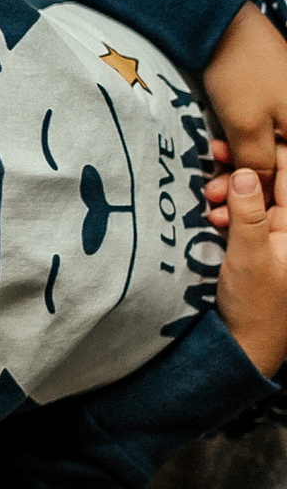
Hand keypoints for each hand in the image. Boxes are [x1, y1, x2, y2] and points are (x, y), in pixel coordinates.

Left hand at [200, 0, 286, 190]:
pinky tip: (218, 158)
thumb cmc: (241, 74)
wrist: (226, 25)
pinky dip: (243, 152)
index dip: (269, 202)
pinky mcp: (275, 106)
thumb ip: (260, 166)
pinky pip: (264, 138)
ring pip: (272, 155)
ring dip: (243, 174)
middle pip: (284, 169)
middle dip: (251, 190)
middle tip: (214, 203)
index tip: (237, 217)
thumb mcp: (248, 127)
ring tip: (210, 188)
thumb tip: (265, 196)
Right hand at [213, 168, 286, 376]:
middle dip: (242, 171)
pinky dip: (229, 208)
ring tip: (210, 200)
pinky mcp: (261, 243)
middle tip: (212, 170)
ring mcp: (278, 234)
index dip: (262, 154)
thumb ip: (248, 214)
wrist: (247, 345)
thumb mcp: (250, 258)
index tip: (228, 144)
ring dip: (232, 191)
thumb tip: (246, 172)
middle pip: (272, 180)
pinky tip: (214, 215)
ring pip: (256, 194)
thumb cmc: (256, 306)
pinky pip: (247, 212)